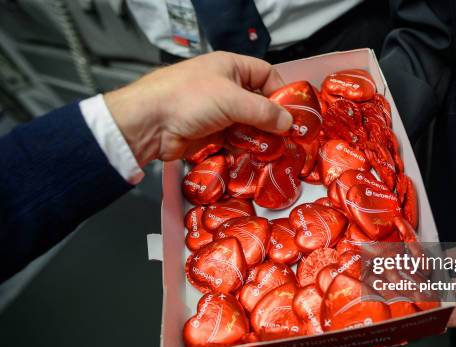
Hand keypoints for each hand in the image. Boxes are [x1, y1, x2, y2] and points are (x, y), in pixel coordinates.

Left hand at [104, 51, 292, 166]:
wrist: (149, 124)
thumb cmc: (187, 99)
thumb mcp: (231, 100)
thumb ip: (264, 112)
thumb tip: (288, 123)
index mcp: (231, 67)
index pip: (266, 74)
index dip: (281, 91)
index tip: (294, 112)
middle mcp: (226, 87)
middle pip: (259, 102)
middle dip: (274, 120)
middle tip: (290, 138)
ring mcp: (218, 111)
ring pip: (249, 123)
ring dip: (262, 137)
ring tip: (276, 152)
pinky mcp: (211, 132)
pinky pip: (236, 139)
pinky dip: (246, 148)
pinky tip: (256, 158)